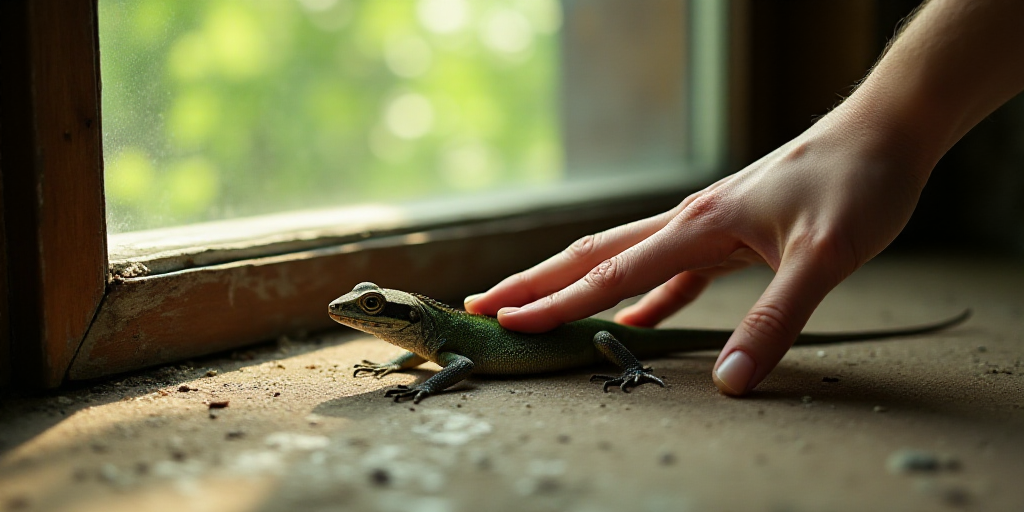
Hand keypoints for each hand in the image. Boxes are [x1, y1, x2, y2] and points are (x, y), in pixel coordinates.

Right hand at [465, 107, 930, 395]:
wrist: (883, 133)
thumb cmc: (856, 183)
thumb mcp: (825, 257)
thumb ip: (775, 320)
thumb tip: (732, 381)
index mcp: (695, 226)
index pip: (609, 274)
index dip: (556, 302)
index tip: (508, 321)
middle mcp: (687, 223)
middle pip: (593, 257)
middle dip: (536, 283)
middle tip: (486, 305)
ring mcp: (703, 227)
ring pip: (621, 260)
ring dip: (574, 285)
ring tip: (535, 307)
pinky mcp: (726, 235)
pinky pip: (668, 273)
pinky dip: (639, 298)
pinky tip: (632, 318)